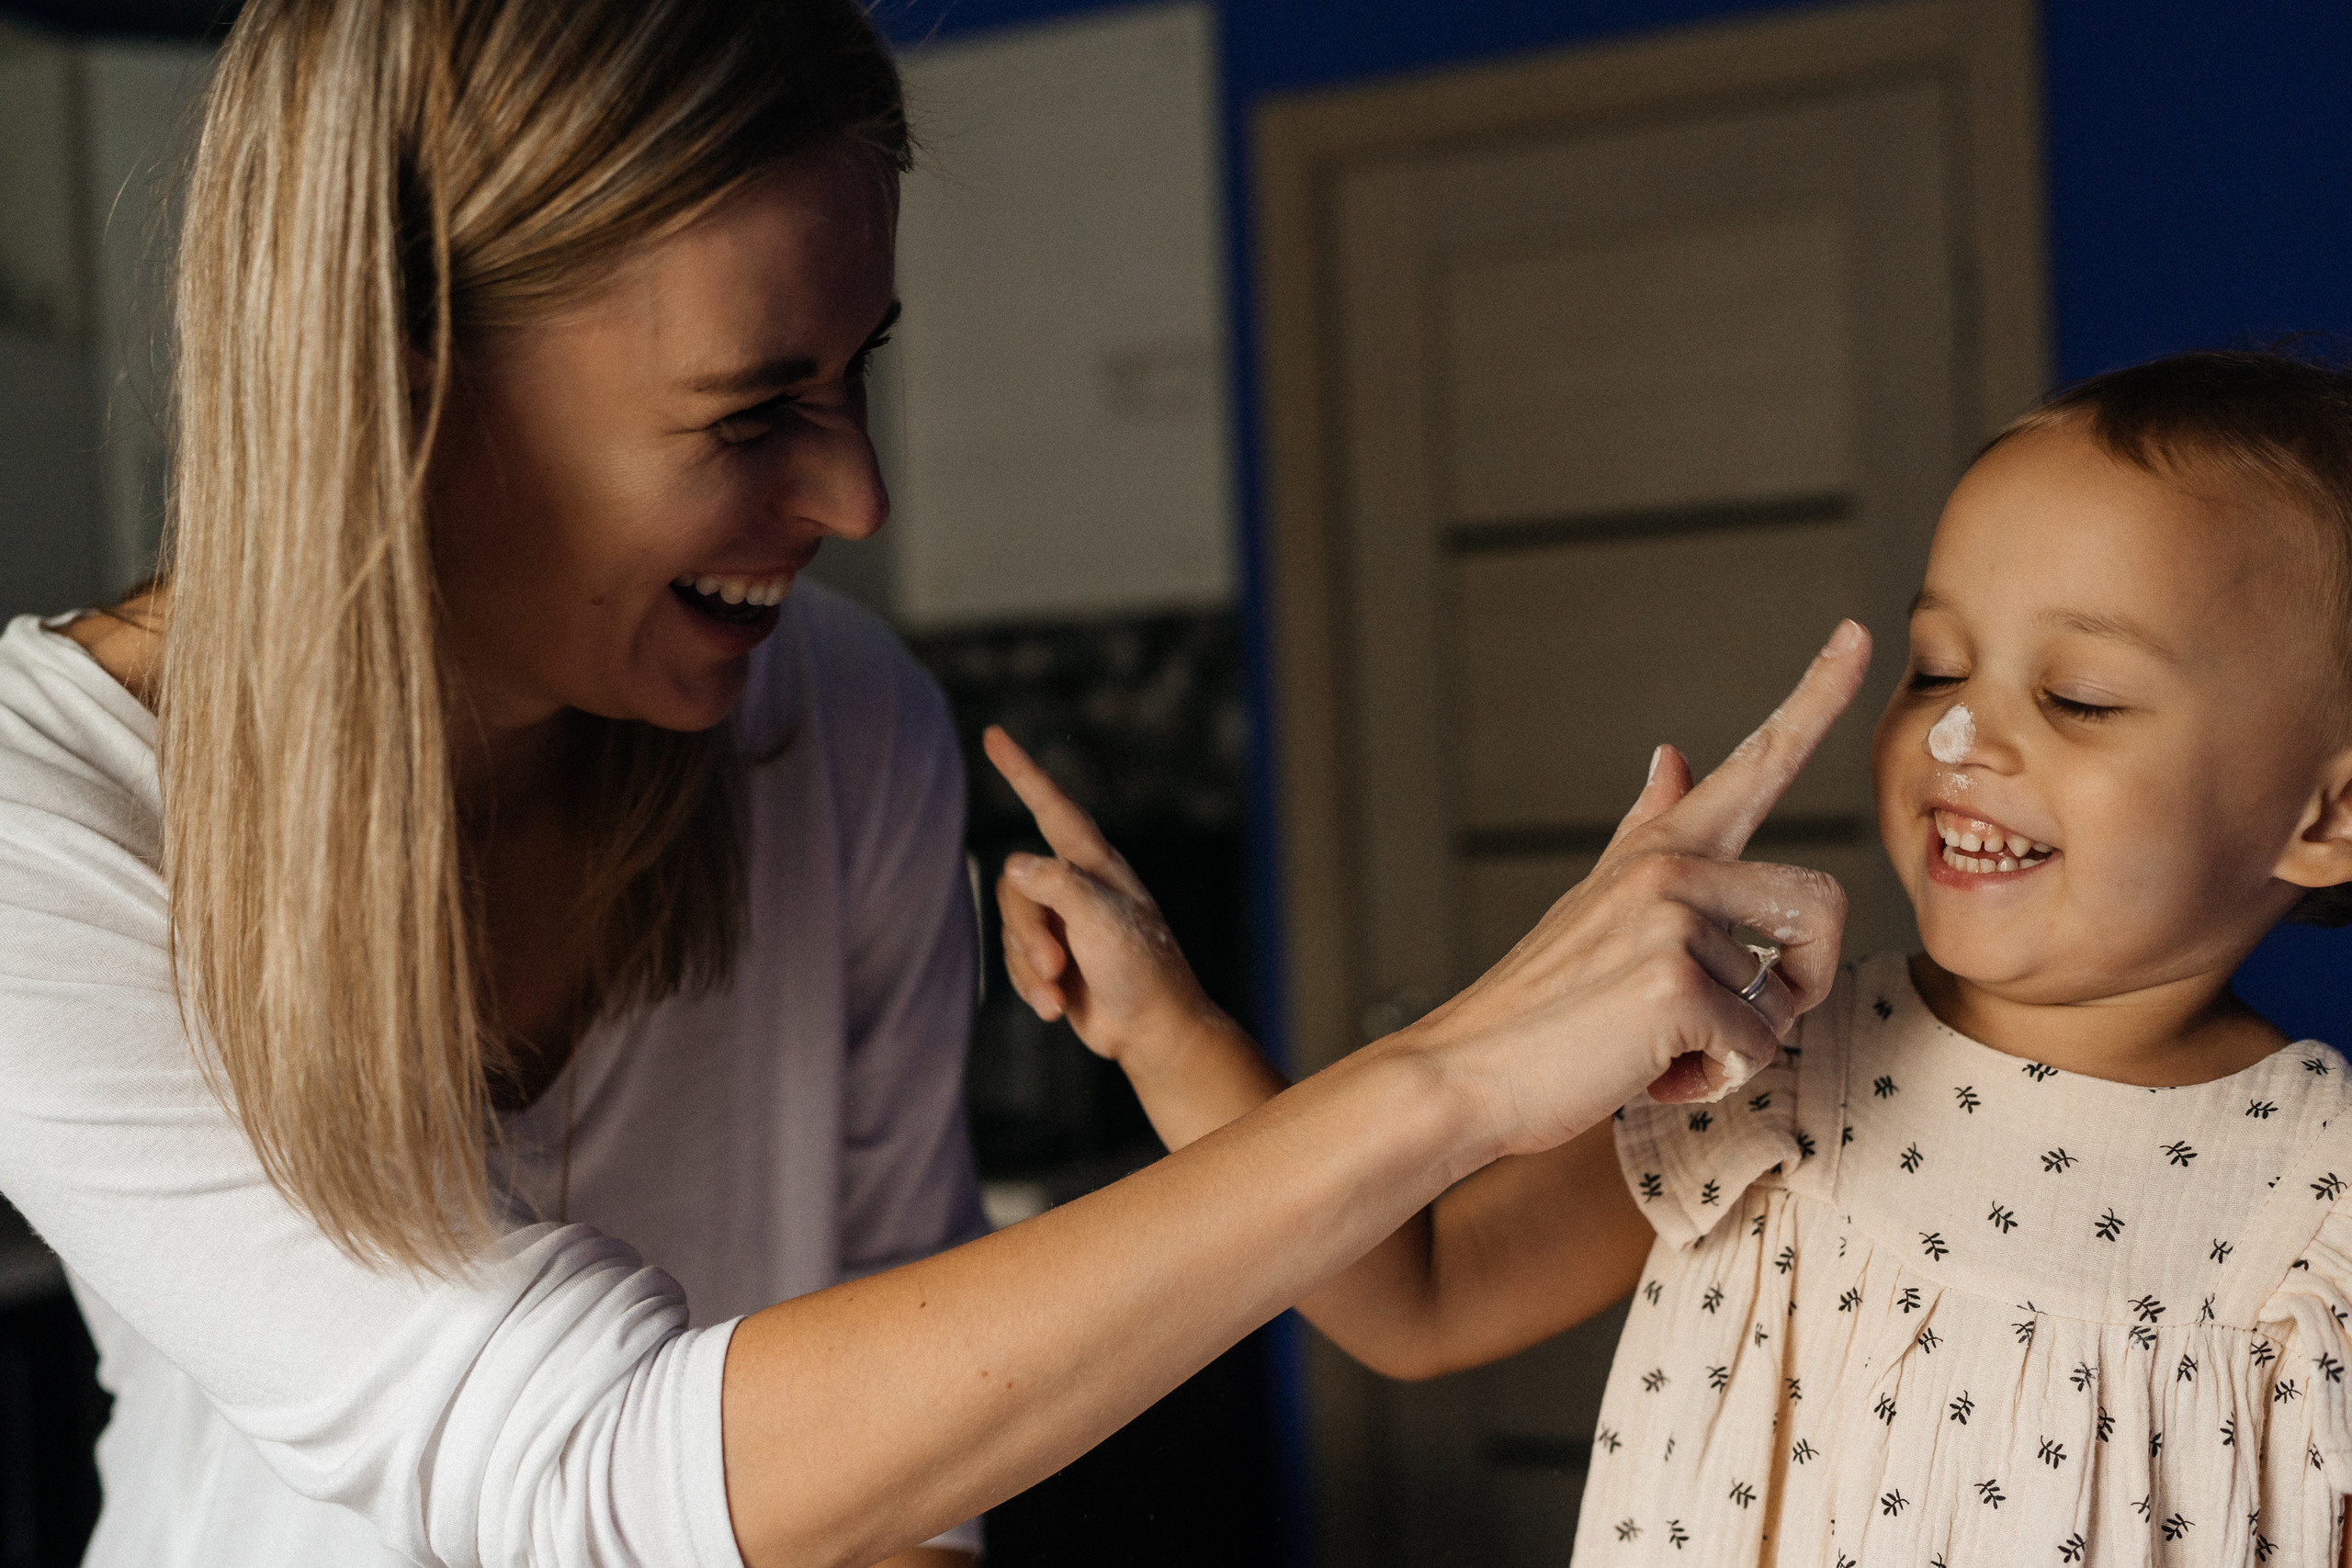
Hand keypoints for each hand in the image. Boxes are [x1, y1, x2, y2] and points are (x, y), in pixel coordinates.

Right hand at [983, 726, 1230, 1069]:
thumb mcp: (1100, 919)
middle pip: (1016, 884)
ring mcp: (1062, 921)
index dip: (1020, 770)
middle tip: (1054, 965)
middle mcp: (1076, 884)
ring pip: (1011, 926)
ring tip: (1060, 993)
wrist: (1153, 1030)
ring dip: (1029, 967)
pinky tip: (1057, 1008)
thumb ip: (1054, 884)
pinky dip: (1031, 987)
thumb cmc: (1140, 968)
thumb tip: (1013, 865)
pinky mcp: (1051, 957)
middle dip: (1025, 931)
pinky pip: (1013, 959)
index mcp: (1095, 863)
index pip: (1051, 805)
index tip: (992, 734)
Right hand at [1397, 619, 1871, 1158]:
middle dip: (1799, 984)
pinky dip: (1712, 1080)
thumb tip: (1671, 755)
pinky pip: (1754, 1048)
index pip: (1754, 762)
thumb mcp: (1592, 902)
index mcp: (1661, 849)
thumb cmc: (1538, 1006)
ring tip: (1663, 1046)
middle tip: (1725, 1022)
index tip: (1856, 631)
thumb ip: (1644, 829)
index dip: (1815, 697)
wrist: (1463, 1072)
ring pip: (1786, 998)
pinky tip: (1648, 1073)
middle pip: (1823, 907)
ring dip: (1741, 1045)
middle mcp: (1670, 868)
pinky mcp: (1674, 986)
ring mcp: (1671, 921)